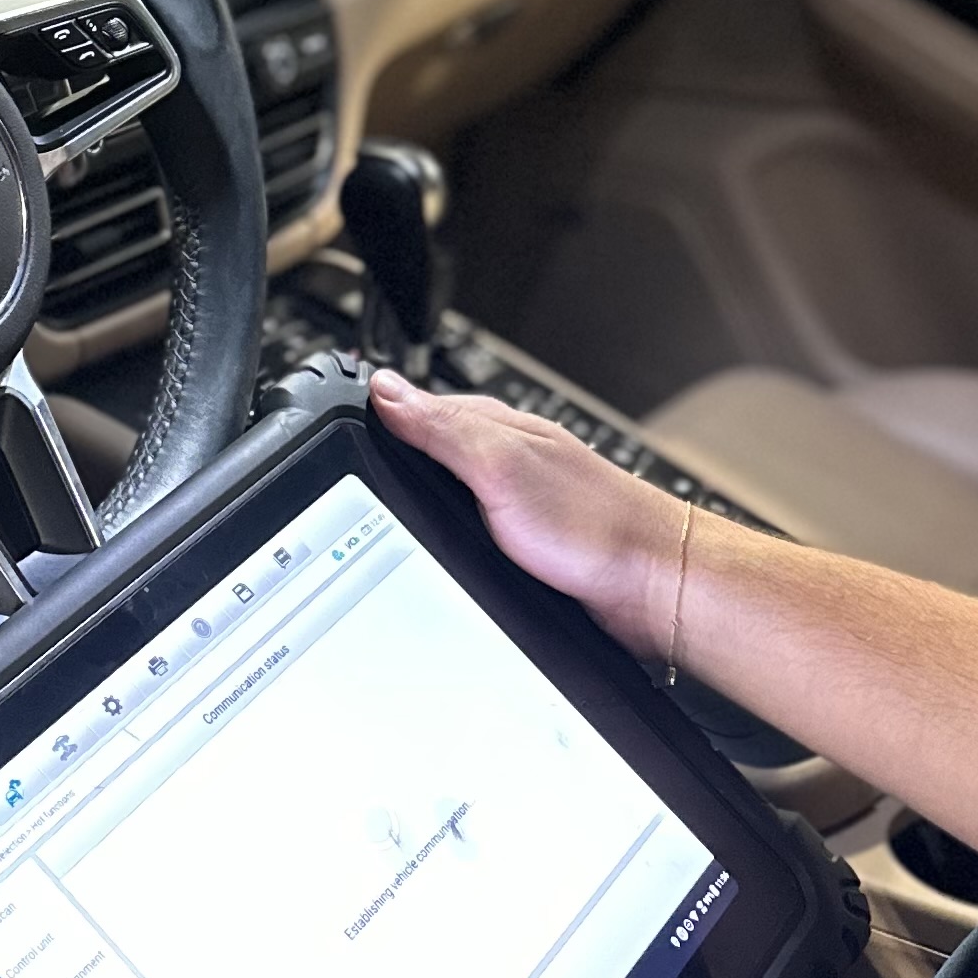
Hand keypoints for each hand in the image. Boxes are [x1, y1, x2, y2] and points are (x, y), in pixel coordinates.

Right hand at [370, 367, 689, 656]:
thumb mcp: (502, 468)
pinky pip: (462, 536)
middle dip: (384, 467)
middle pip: (419, 457)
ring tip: (375, 511)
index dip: (368, 418)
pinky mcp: (517, 546)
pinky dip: (442, 541)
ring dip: (413, 507)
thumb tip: (383, 388)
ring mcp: (507, 505)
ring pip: (439, 500)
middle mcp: (497, 462)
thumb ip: (443, 429)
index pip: (408, 410)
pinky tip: (432, 553)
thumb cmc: (594, 524)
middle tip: (342, 478)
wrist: (649, 588)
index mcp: (488, 429)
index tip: (328, 427)